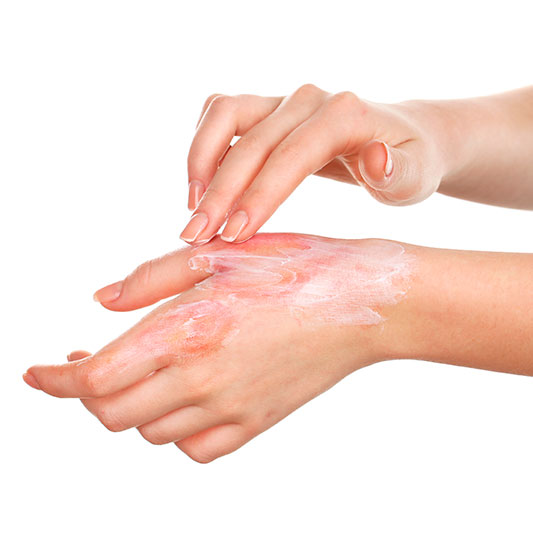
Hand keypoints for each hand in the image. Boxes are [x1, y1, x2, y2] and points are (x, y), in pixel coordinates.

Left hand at [23, 234, 414, 461]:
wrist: (364, 302)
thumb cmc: (295, 266)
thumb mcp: (218, 255)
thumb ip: (149, 281)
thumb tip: (98, 303)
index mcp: (186, 332)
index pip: (93, 379)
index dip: (53, 377)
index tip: (35, 369)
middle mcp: (201, 381)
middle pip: (112, 414)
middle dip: (87, 391)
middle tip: (88, 360)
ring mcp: (231, 409)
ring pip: (150, 432)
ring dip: (131, 405)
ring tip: (142, 370)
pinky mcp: (257, 421)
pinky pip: (196, 447)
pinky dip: (174, 429)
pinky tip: (185, 396)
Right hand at [180, 84, 449, 243]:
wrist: (401, 136)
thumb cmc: (409, 164)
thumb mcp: (417, 177)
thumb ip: (401, 173)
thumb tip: (375, 159)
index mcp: (345, 115)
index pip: (291, 154)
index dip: (258, 194)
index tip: (233, 237)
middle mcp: (309, 100)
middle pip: (250, 140)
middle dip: (219, 192)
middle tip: (196, 238)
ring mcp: (284, 99)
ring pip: (223, 115)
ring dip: (200, 162)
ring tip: (193, 210)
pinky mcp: (267, 107)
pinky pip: (221, 115)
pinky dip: (203, 147)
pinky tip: (200, 188)